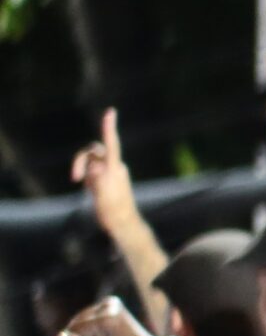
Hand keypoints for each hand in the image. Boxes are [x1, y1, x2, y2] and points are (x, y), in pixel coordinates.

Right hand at [71, 109, 141, 231]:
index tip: (110, 112)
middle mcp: (114, 167)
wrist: (121, 223)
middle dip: (79, 160)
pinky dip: (85, 176)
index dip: (109, 128)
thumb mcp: (105, 195)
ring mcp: (110, 172)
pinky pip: (92, 170)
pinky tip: (89, 188)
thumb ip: (100, 179)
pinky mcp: (105, 179)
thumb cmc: (113, 211)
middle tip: (75, 178)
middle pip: (92, 151)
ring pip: (90, 161)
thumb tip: (95, 167)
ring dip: (82, 169)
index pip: (111, 144)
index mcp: (115, 168)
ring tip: (82, 184)